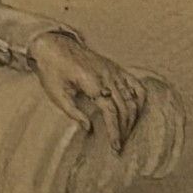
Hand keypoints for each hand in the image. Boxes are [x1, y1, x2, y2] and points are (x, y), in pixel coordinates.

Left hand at [31, 31, 145, 152]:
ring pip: (133, 98)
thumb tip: (88, 129)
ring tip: (127, 133)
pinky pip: (136, 84)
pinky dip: (139, 99)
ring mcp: (114, 70)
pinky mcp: (115, 68)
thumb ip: (73, 112)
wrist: (53, 45)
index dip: (115, 131)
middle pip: (125, 108)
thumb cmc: (52, 70)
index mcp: (93, 83)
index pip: (111, 112)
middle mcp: (108, 76)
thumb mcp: (56, 94)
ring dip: (133, 118)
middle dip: (124, 129)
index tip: (115, 147)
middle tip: (120, 146)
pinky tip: (136, 112)